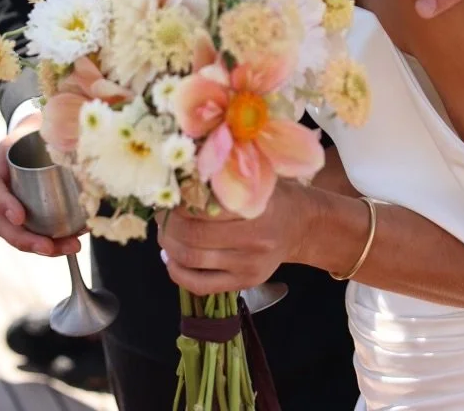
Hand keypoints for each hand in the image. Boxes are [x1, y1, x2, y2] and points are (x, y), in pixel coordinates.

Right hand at [0, 112, 79, 257]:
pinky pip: (32, 232)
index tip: (21, 217)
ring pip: (17, 233)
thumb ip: (57, 129)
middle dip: (24, 239)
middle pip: (1, 222)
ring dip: (42, 246)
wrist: (37, 131)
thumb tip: (87, 137)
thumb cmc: (40, 127)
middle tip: (49, 247)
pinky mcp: (23, 212)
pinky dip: (52, 241)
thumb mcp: (41, 123)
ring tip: (71, 247)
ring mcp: (7, 203)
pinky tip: (73, 242)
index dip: (2, 204)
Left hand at [157, 183, 313, 296]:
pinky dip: (177, 273)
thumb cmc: (274, 195)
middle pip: (194, 238)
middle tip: (161, 214)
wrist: (302, 226)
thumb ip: (224, 178)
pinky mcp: (244, 284)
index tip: (168, 194)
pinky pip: (201, 285)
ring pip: (193, 261)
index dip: (178, 203)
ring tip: (164, 233)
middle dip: (168, 226)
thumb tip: (179, 178)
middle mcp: (255, 240)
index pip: (205, 209)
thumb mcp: (256, 178)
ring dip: (168, 247)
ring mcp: (249, 266)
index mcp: (257, 208)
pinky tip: (171, 258)